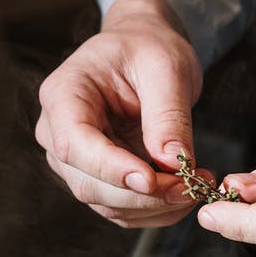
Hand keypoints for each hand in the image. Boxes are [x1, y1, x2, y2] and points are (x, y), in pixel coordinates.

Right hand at [35, 0, 205, 227]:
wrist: (143, 49)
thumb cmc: (148, 47)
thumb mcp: (166, 67)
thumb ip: (168, 114)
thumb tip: (174, 162)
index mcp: (63, 95)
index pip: (74, 144)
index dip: (111, 168)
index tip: (153, 180)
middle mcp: (58, 133)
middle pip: (89, 183)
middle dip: (144, 194)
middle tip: (192, 186)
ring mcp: (76, 161)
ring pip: (108, 204)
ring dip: (155, 207)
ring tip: (197, 186)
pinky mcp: (99, 178)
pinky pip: (124, 208)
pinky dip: (157, 209)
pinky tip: (187, 192)